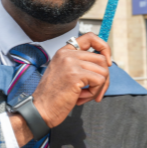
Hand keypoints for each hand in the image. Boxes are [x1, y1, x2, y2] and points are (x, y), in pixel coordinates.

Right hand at [11, 33, 111, 147]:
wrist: (40, 110)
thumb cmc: (53, 96)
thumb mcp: (65, 73)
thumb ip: (81, 65)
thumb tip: (105, 66)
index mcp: (65, 52)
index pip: (90, 37)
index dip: (103, 47)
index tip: (107, 63)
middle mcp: (67, 54)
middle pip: (101, 59)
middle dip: (104, 78)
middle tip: (95, 91)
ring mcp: (71, 63)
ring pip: (103, 71)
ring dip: (98, 88)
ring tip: (85, 96)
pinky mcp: (76, 75)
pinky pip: (100, 81)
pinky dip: (94, 92)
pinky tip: (81, 98)